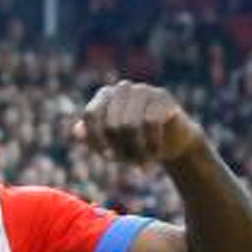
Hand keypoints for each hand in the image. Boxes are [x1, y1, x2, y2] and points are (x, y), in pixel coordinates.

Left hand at [73, 81, 204, 163]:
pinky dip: (152, 144)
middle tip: (131, 162)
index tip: (106, 156)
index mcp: (105, 96)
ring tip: (143, 160)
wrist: (173, 143)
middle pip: (112, 124)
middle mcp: (122, 88)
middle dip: (121, 149)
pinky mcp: (162, 97)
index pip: (91, 114)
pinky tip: (155, 153)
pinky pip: (151, 123)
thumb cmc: (136, 143)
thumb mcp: (111, 146)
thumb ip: (91, 139)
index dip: (95, 138)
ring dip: (137, 150)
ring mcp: (143, 90)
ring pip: (131, 125)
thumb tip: (77, 131)